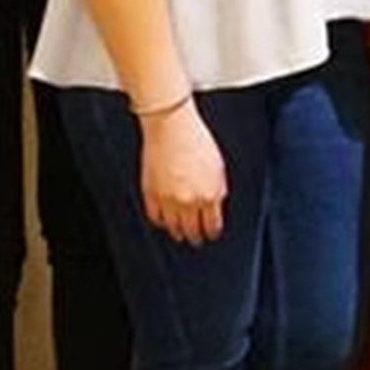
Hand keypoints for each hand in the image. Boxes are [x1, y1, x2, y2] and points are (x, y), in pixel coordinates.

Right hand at [140, 106, 226, 245]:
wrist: (172, 128)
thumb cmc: (196, 141)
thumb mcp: (218, 166)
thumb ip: (218, 188)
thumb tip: (217, 203)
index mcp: (210, 194)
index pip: (212, 225)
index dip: (211, 233)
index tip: (210, 235)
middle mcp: (190, 201)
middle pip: (192, 230)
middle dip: (195, 237)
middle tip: (196, 240)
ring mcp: (168, 199)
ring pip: (173, 227)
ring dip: (177, 233)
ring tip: (179, 234)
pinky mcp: (151, 194)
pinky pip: (155, 217)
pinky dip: (160, 221)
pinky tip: (163, 221)